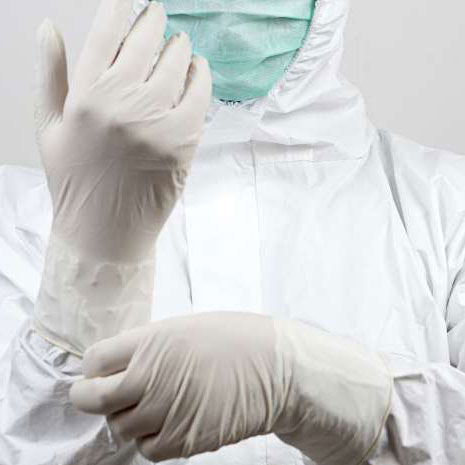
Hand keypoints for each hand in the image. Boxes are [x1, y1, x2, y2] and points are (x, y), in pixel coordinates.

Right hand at [33, 0, 211, 354]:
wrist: (105, 230)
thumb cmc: (75, 180)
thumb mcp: (49, 128)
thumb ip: (50, 75)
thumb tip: (49, 27)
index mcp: (85, 96)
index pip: (108, 32)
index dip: (124, 8)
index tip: (133, 5)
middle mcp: (121, 104)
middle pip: (147, 40)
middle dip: (155, 21)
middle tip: (160, 19)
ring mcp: (156, 123)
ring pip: (177, 62)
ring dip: (180, 47)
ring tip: (179, 47)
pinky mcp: (184, 142)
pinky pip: (200, 95)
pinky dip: (202, 76)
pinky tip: (197, 71)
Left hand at [70, 312, 391, 463]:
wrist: (274, 368)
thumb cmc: (234, 339)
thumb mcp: (186, 328)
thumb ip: (149, 345)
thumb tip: (122, 362)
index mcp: (152, 342)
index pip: (94, 360)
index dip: (94, 367)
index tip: (101, 370)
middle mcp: (151, 377)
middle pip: (95, 399)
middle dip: (91, 396)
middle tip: (100, 394)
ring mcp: (165, 412)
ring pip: (120, 426)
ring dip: (127, 417)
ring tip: (149, 404)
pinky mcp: (183, 441)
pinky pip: (147, 447)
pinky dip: (149, 438)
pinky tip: (167, 421)